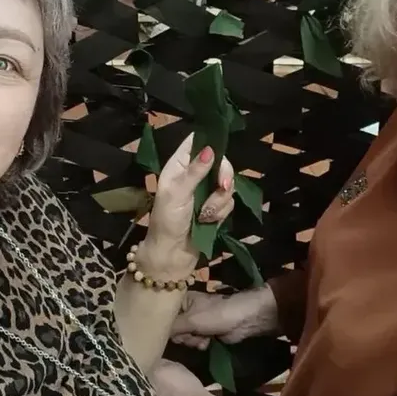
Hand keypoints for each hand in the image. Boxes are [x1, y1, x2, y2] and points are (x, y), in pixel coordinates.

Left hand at [144, 135, 233, 272]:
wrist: (172, 255)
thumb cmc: (167, 220)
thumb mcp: (177, 193)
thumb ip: (194, 172)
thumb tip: (210, 149)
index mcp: (179, 165)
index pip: (196, 141)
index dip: (210, 140)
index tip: (220, 150)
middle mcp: (194, 174)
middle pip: (219, 161)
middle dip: (223, 175)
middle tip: (221, 186)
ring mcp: (206, 190)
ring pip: (226, 182)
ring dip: (219, 200)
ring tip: (205, 214)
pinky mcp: (215, 206)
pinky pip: (229, 200)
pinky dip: (221, 212)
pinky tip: (208, 221)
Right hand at [172, 284, 278, 349]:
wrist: (243, 320)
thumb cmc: (216, 314)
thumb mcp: (191, 320)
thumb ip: (171, 327)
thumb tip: (151, 334)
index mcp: (179, 299)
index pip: (162, 315)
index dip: (164, 325)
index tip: (170, 331)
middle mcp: (184, 309)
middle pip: (171, 329)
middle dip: (182, 335)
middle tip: (191, 334)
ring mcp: (193, 321)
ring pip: (182, 337)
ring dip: (192, 341)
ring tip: (203, 337)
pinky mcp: (202, 332)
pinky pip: (192, 342)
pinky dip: (199, 343)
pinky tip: (208, 342)